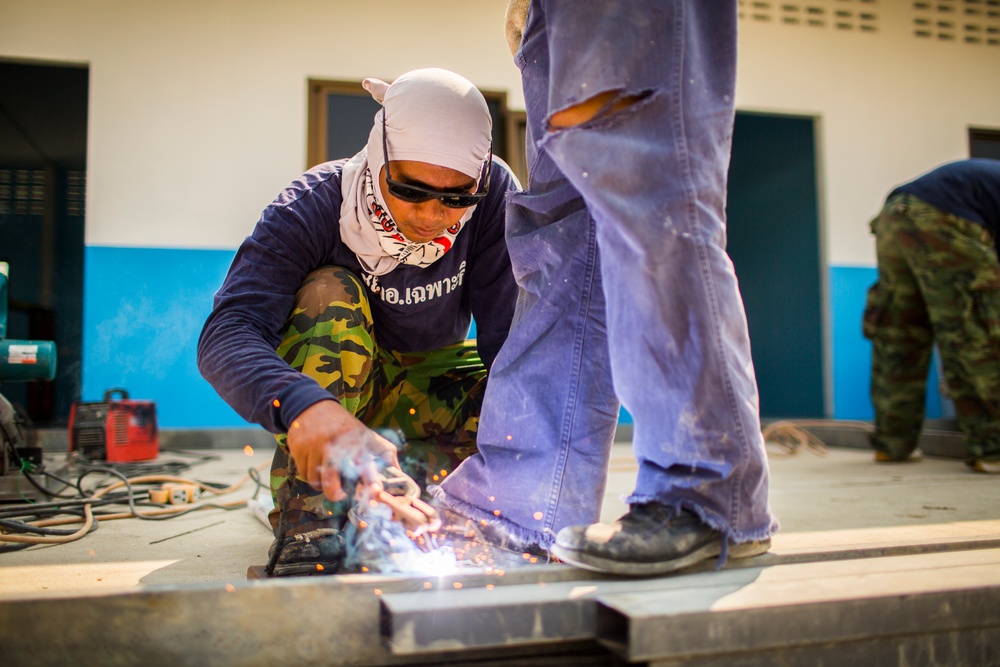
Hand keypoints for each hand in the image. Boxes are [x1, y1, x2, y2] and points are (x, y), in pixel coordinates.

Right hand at [285, 400, 399, 501]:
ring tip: (327, 478)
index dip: (371, 479)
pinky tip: (315, 467)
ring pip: (315, 479)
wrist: (311, 406)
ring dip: (321, 484)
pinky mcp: (298, 448)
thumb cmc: (343, 425)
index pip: (365, 462)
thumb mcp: (366, 434)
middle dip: (334, 492)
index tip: (375, 491)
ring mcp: (314, 446)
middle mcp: (334, 443)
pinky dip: (309, 475)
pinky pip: (303, 473)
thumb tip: (399, 472)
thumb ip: (384, 452)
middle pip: (331, 477)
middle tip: (339, 495)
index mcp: (354, 439)